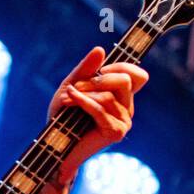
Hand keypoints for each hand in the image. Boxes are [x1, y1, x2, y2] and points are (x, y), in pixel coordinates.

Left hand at [48, 46, 148, 181]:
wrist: (55, 145)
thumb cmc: (63, 116)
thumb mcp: (72, 86)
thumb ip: (86, 69)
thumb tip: (100, 49)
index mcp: (122, 97)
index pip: (139, 76)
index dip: (121, 67)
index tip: (99, 70)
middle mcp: (127, 108)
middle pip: (125, 81)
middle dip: (97, 80)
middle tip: (76, 86)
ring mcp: (124, 122)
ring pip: (109, 96)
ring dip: (84, 94)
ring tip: (66, 98)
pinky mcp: (116, 133)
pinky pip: (101, 110)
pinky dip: (83, 102)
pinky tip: (69, 99)